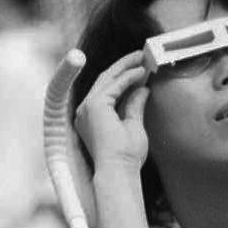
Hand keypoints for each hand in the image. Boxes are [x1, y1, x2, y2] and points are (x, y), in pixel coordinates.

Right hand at [73, 50, 149, 174]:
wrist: (119, 171)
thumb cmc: (126, 158)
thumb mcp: (133, 126)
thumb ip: (135, 106)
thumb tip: (143, 89)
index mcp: (92, 117)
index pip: (106, 90)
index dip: (123, 77)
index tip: (139, 70)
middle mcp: (85, 110)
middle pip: (104, 80)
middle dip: (123, 66)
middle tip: (141, 56)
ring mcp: (88, 107)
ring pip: (108, 78)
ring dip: (126, 67)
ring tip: (143, 58)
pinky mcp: (95, 105)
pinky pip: (114, 85)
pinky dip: (129, 77)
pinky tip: (142, 72)